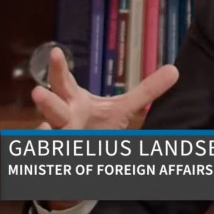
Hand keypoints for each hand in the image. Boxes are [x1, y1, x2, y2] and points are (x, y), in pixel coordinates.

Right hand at [31, 45, 179, 210]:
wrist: (79, 159)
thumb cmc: (96, 126)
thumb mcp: (123, 109)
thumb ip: (146, 91)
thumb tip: (175, 70)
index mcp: (75, 102)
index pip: (65, 82)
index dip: (59, 67)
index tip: (54, 51)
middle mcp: (63, 120)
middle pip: (52, 110)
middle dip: (47, 103)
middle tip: (38, 92)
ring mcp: (57, 141)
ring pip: (47, 137)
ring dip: (45, 136)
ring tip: (43, 133)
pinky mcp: (57, 162)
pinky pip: (52, 162)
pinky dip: (53, 161)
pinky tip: (51, 162)